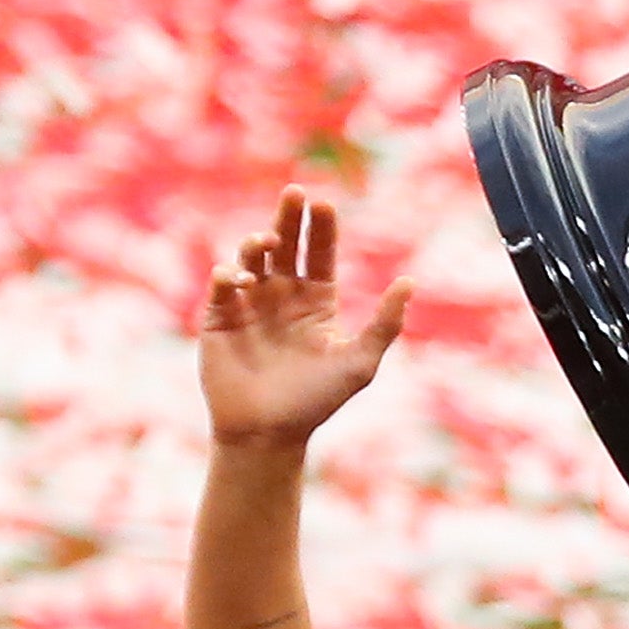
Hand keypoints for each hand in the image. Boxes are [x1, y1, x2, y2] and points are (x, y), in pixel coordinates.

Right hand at [200, 187, 411, 451]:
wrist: (267, 434)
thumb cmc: (315, 402)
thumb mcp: (359, 363)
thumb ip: (385, 324)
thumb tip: (410, 282)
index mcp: (316, 302)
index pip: (320, 254)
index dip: (322, 229)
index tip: (325, 205)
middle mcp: (282, 296)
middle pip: (286, 245)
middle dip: (289, 218)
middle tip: (295, 194)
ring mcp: (249, 305)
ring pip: (252, 258)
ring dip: (258, 243)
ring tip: (268, 241)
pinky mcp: (219, 318)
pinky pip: (222, 285)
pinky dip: (228, 274)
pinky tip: (240, 278)